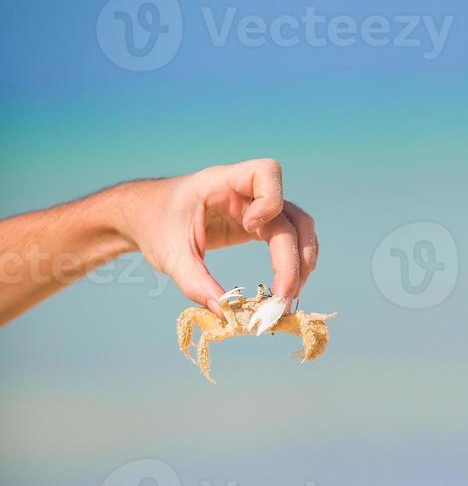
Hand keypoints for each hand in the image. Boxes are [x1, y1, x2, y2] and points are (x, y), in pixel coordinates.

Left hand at [122, 159, 318, 311]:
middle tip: (283, 296)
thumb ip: (194, 282)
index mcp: (222, 182)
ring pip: (298, 227)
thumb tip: (225, 313)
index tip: (250, 229)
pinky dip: (292, 263)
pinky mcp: (257, 227)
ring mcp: (255, 209)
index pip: (266, 173)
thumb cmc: (156, 225)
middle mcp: (246, 193)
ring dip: (302, 261)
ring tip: (287, 298)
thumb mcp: (169, 254)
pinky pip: (288, 239)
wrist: (147, 216)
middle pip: (291, 214)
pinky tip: (284, 289)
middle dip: (294, 255)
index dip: (269, 201)